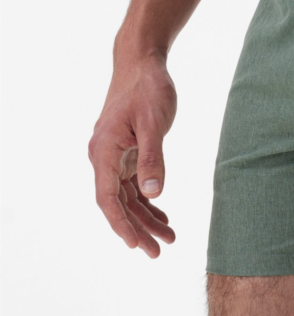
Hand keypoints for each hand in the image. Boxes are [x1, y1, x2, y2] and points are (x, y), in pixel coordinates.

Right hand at [88, 53, 177, 256]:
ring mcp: (114, 155)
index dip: (122, 225)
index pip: (109, 199)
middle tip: (159, 251)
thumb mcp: (153, 124)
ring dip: (146, 217)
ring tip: (169, 237)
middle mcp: (104, 157)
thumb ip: (153, 159)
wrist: (142, 64)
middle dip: (138, 229)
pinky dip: (147, 200)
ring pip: (127, 196)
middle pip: (118, 203)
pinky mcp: (126, 151)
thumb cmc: (148, 89)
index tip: (137, 245)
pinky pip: (133, 184)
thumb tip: (154, 194)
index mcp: (104, 152)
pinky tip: (162, 213)